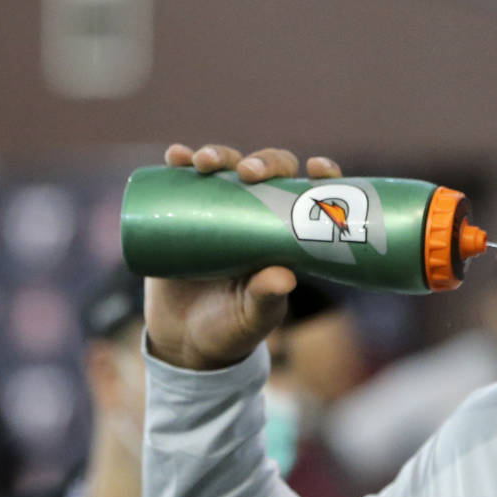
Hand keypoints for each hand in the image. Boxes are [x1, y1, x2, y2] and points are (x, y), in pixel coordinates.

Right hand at [143, 143, 342, 369]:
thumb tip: (285, 278)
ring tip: (205, 163)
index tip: (317, 168)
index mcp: (287, 235)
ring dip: (219, 154)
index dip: (321, 175)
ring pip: (226, 168)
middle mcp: (257, 215)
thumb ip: (268, 298)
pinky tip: (176, 156)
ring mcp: (220, 211)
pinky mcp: (183, 214)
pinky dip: (180, 163)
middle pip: (268, 172)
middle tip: (250, 174)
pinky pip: (182, 180)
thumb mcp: (254, 316)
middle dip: (263, 162)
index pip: (311, 195)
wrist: (186, 342)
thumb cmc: (234, 328)